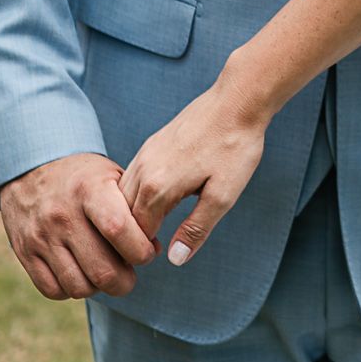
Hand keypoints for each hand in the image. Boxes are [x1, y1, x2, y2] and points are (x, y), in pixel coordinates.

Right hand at [0, 152, 158, 300]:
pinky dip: (71, 290)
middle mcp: (62, 214)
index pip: (119, 229)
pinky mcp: (23, 252)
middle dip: (125, 282)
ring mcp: (40, 236)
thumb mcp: (111, 178)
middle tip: (129, 275)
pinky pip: (53, 290)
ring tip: (104, 273)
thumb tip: (152, 249)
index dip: (140, 251)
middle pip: (102, 270)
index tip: (147, 252)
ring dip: (98, 289)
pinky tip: (80, 274)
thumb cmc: (83, 177)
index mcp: (89, 189)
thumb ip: (133, 211)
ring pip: (78, 287)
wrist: (29, 167)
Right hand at [120, 74, 267, 265]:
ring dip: (131, 215)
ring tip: (151, 232)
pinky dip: (134, 196)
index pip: (136, 232)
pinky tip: (152, 202)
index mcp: (157, 187)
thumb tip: (175, 258)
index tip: (154, 260)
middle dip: (132, 235)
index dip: (143, 251)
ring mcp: (146, 154)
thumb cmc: (234, 148)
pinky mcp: (152, 144)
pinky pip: (131, 177)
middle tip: (149, 252)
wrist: (237, 101)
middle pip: (123, 215)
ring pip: (123, 195)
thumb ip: (196, 229)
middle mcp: (144, 170)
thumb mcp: (222, 196)